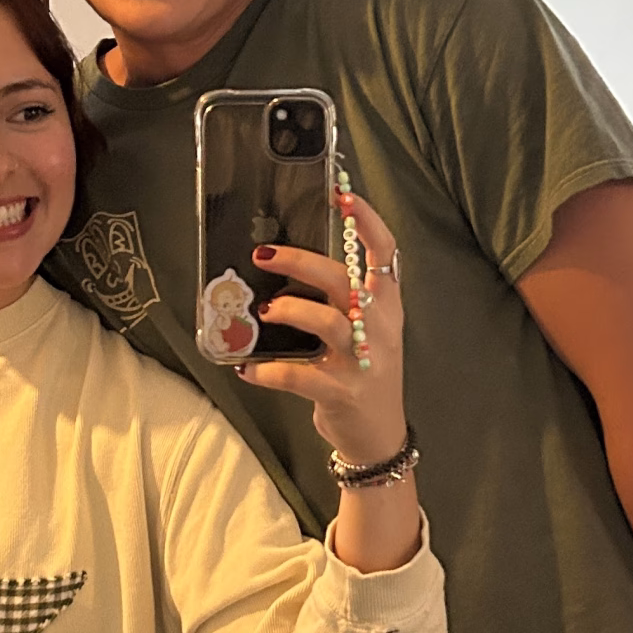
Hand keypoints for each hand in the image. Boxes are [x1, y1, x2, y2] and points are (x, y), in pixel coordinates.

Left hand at [237, 191, 407, 468]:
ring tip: (264, 310)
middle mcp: (378, 328)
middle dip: (300, 261)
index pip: (385, 254)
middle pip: (342, 281)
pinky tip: (245, 367)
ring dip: (289, 310)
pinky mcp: (340, 392)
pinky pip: (299, 376)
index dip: (367, 222)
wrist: (378, 436)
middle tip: (264, 253)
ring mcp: (361, 362)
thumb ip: (338, 297)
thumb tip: (284, 259)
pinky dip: (268, 370)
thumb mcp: (366, 330)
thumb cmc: (362, 372)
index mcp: (386, 305)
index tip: (342, 197)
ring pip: (327, 322)